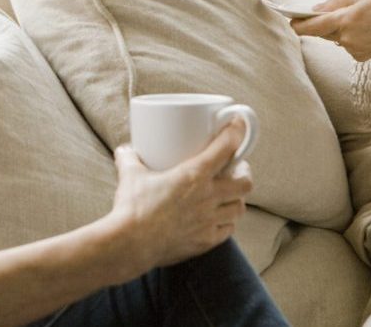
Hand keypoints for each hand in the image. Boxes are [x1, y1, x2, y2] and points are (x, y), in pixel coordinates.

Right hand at [109, 120, 252, 271]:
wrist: (130, 245)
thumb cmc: (132, 208)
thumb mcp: (130, 176)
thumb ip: (130, 159)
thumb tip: (125, 150)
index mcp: (194, 175)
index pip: (226, 148)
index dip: (237, 132)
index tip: (238, 124)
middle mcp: (208, 197)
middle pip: (245, 181)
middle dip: (244, 172)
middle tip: (235, 168)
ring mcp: (209, 221)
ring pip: (239, 207)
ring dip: (236, 198)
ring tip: (228, 194)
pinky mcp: (205, 241)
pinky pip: (228, 230)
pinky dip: (226, 222)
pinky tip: (217, 219)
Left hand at [290, 0, 370, 61]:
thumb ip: (338, 1)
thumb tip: (316, 9)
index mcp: (345, 21)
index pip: (310, 27)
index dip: (297, 23)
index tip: (292, 18)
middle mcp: (345, 38)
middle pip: (320, 32)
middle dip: (320, 22)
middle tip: (332, 11)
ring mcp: (352, 49)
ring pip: (333, 37)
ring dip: (337, 28)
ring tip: (358, 17)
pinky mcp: (360, 56)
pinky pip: (346, 44)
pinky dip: (349, 36)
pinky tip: (365, 28)